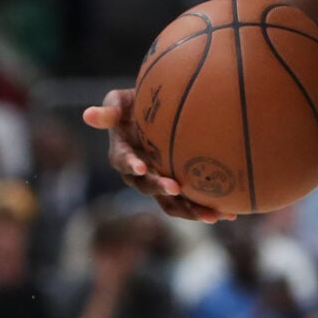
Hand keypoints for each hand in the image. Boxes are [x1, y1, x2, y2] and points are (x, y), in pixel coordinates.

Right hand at [83, 91, 228, 222]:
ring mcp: (158, 183)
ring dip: (189, 210)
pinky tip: (230, 213)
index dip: (131, 165)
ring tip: (211, 215)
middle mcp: (138, 174)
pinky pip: (189, 203)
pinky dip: (206, 208)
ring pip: (171, 203)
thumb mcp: (120, 101)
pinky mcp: (177, 188)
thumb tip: (88, 114)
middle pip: (147, 187)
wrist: (157, 113)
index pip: (123, 161)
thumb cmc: (136, 104)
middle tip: (176, 188)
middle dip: (160, 189)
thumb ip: (109, 109)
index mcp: (122, 153)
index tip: (141, 167)